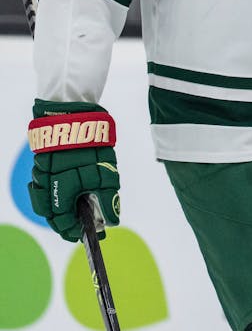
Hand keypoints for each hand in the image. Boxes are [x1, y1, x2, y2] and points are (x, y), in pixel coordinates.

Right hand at [28, 100, 120, 241]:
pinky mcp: (42, 164)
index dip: (76, 231)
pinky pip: (44, 187)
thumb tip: (112, 221)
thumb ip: (108, 197)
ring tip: (77, 216)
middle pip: (52, 215)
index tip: (91, 236)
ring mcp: (41, 175)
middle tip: (85, 229)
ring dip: (60, 212)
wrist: (72, 114)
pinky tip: (67, 195)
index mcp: (60, 191)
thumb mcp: (106, 173)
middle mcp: (46, 187)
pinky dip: (54, 196)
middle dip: (68, 225)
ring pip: (46, 203)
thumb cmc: (91, 144)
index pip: (63, 222)